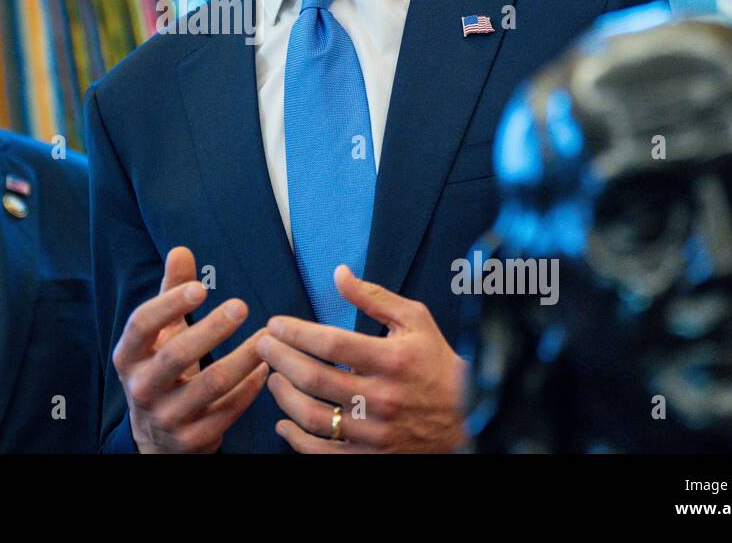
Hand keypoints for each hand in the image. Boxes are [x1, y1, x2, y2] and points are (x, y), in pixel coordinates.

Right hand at [114, 246, 268, 452]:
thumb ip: (170, 293)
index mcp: (128, 357)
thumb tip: (181, 250)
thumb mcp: (160, 335)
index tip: (201, 287)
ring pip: (211, 385)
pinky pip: (227, 411)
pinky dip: (250, 389)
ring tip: (266, 337)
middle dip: (211, 330)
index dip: (169, 304)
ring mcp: (166, 417)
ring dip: (243, 358)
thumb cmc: (161, 370)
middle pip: (176, 355)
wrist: (156, 438)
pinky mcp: (191, 440)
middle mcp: (141, 388)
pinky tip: (265, 369)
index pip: (142, 325)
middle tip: (241, 306)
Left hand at [258, 264, 466, 452]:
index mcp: (392, 359)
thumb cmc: (436, 363)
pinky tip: (283, 423)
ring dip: (283, 396)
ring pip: (314, 416)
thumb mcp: (415, 320)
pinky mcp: (371, 455)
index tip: (274, 324)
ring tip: (272, 377)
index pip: (332, 344)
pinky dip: (296, 439)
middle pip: (315, 378)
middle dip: (279, 358)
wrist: (468, 416)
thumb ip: (374, 297)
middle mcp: (382, 396)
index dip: (296, 332)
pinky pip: (323, 452)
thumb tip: (339, 274)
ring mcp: (375, 430)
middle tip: (262, 345)